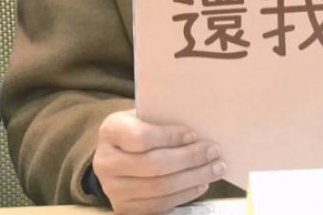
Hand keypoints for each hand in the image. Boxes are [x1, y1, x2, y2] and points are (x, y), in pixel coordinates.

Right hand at [92, 110, 224, 214]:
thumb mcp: (146, 116)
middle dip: (189, 159)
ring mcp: (113, 189)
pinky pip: (159, 205)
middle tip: (214, 151)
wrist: (118, 155)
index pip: (141, 137)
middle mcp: (106, 162)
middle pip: (153, 165)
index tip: (194, 135)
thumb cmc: (140, 129)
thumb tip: (201, 127)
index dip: (170, 137)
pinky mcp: (124, 208)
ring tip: (216, 168)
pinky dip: (184, 194)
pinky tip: (201, 184)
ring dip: (193, 178)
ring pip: (159, 188)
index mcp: (111, 131)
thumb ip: (165, 119)